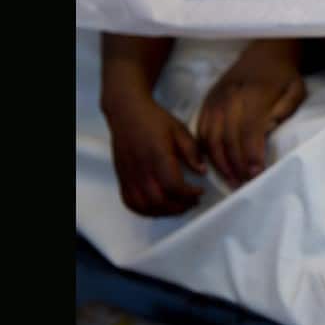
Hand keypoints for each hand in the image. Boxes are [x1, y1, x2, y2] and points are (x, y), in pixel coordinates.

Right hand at [104, 94, 205, 216]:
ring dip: (164, 212)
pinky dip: (145, 211)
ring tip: (179, 206)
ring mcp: (129, 175)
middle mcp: (141, 169)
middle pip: (160, 201)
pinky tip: (159, 207)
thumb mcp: (180, 130)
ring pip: (145, 206)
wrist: (127, 112)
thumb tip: (202, 171)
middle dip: (180, 206)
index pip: (174, 186)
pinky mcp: (122, 178)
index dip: (189, 194)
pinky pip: (130, 203)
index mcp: (158, 156)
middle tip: (193, 201)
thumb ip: (192, 152)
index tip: (200, 191)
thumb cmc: (154, 120)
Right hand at [197, 40, 305, 186]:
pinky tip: (216, 166)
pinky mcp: (207, 103)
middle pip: (227, 138)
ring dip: (219, 163)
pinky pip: (201, 131)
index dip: (251, 154)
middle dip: (235, 164)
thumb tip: (269, 130)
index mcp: (253, 93)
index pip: (248, 129)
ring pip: (210, 137)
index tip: (256, 173)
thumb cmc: (284, 76)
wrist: (264, 53)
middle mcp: (229, 97)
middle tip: (244, 184)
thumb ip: (285, 109)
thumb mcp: (296, 89)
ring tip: (232, 180)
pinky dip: (206, 151)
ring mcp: (215, 100)